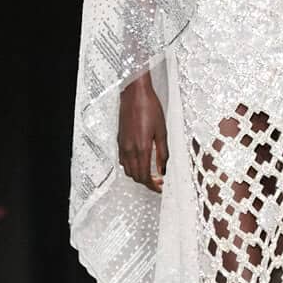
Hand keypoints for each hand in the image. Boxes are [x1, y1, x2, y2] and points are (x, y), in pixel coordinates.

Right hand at [117, 74, 167, 193]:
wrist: (135, 94)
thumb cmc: (150, 108)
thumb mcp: (162, 131)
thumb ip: (162, 153)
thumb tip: (163, 170)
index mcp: (142, 148)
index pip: (145, 176)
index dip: (153, 185)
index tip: (160, 187)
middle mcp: (130, 149)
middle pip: (136, 176)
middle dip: (147, 182)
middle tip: (158, 181)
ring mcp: (123, 145)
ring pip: (128, 170)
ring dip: (138, 175)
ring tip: (150, 172)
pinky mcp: (120, 140)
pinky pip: (123, 161)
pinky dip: (131, 166)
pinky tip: (140, 161)